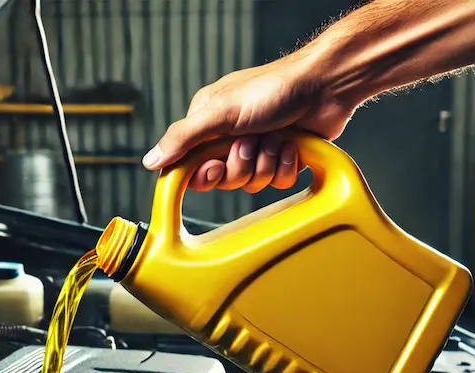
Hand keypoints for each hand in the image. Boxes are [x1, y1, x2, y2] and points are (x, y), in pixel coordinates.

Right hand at [141, 51, 356, 192]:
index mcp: (208, 123)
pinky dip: (287, 165)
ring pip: (252, 183)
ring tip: (277, 137)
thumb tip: (149, 162)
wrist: (325, 86)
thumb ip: (183, 138)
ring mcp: (259, 148)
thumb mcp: (220, 112)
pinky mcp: (283, 158)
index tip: (216, 165)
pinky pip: (277, 182)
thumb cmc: (272, 90)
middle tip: (252, 141)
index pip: (192, 166)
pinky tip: (294, 144)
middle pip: (224, 179)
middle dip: (242, 164)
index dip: (205, 174)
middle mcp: (231, 137)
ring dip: (267, 162)